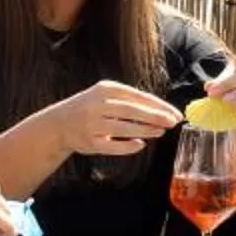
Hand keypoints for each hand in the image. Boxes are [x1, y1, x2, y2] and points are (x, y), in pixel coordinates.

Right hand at [49, 79, 179, 157]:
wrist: (60, 122)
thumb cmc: (92, 107)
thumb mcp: (107, 95)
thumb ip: (131, 100)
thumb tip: (163, 110)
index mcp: (105, 89)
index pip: (138, 96)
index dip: (159, 106)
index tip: (175, 113)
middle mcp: (97, 105)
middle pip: (132, 111)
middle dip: (155, 117)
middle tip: (173, 123)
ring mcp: (92, 124)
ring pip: (124, 128)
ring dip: (145, 131)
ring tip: (160, 132)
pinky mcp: (89, 142)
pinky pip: (113, 146)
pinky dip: (128, 147)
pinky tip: (141, 145)